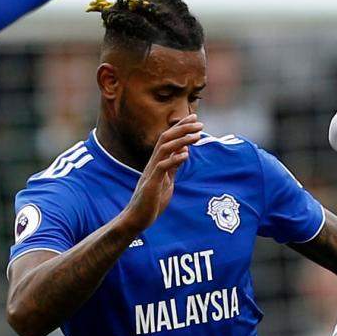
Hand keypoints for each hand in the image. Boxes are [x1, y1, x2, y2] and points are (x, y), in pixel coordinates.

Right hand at [123, 115, 201, 230]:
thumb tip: (184, 151)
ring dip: (181, 141)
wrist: (137, 217)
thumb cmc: (152, 200)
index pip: (168, 139)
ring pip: (164, 149)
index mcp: (157, 161)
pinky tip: (185, 154)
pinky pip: (162, 168)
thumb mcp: (167, 180)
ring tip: (197, 135)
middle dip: (183, 128)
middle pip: (166, 139)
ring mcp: (151, 172)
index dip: (181, 127)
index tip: (194, 118)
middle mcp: (153, 163)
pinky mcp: (151, 184)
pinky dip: (174, 160)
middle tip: (199, 122)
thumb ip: (174, 166)